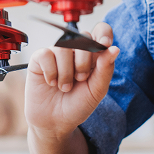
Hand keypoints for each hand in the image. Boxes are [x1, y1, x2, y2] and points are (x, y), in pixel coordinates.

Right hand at [24, 22, 118, 139]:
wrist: (56, 123)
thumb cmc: (77, 106)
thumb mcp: (96, 91)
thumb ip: (105, 69)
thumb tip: (114, 49)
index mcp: (93, 55)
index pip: (101, 31)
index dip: (103, 33)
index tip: (104, 44)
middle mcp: (75, 51)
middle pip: (82, 38)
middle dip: (83, 62)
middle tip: (80, 80)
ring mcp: (57, 53)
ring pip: (63, 47)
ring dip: (66, 72)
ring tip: (64, 87)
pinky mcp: (39, 59)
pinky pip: (46, 54)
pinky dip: (51, 72)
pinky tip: (51, 83)